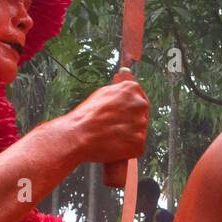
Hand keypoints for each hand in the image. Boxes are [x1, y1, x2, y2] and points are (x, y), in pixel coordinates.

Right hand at [65, 68, 149, 182]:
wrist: (78, 135)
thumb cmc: (87, 115)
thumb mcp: (103, 93)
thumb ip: (119, 88)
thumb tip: (126, 73)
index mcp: (133, 89)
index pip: (137, 99)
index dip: (125, 110)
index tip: (116, 115)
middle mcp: (140, 104)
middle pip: (140, 115)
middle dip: (129, 122)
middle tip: (112, 127)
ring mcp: (142, 124)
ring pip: (138, 131)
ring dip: (128, 135)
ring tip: (110, 136)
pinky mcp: (139, 143)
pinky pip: (136, 146)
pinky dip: (127, 148)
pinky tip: (113, 145)